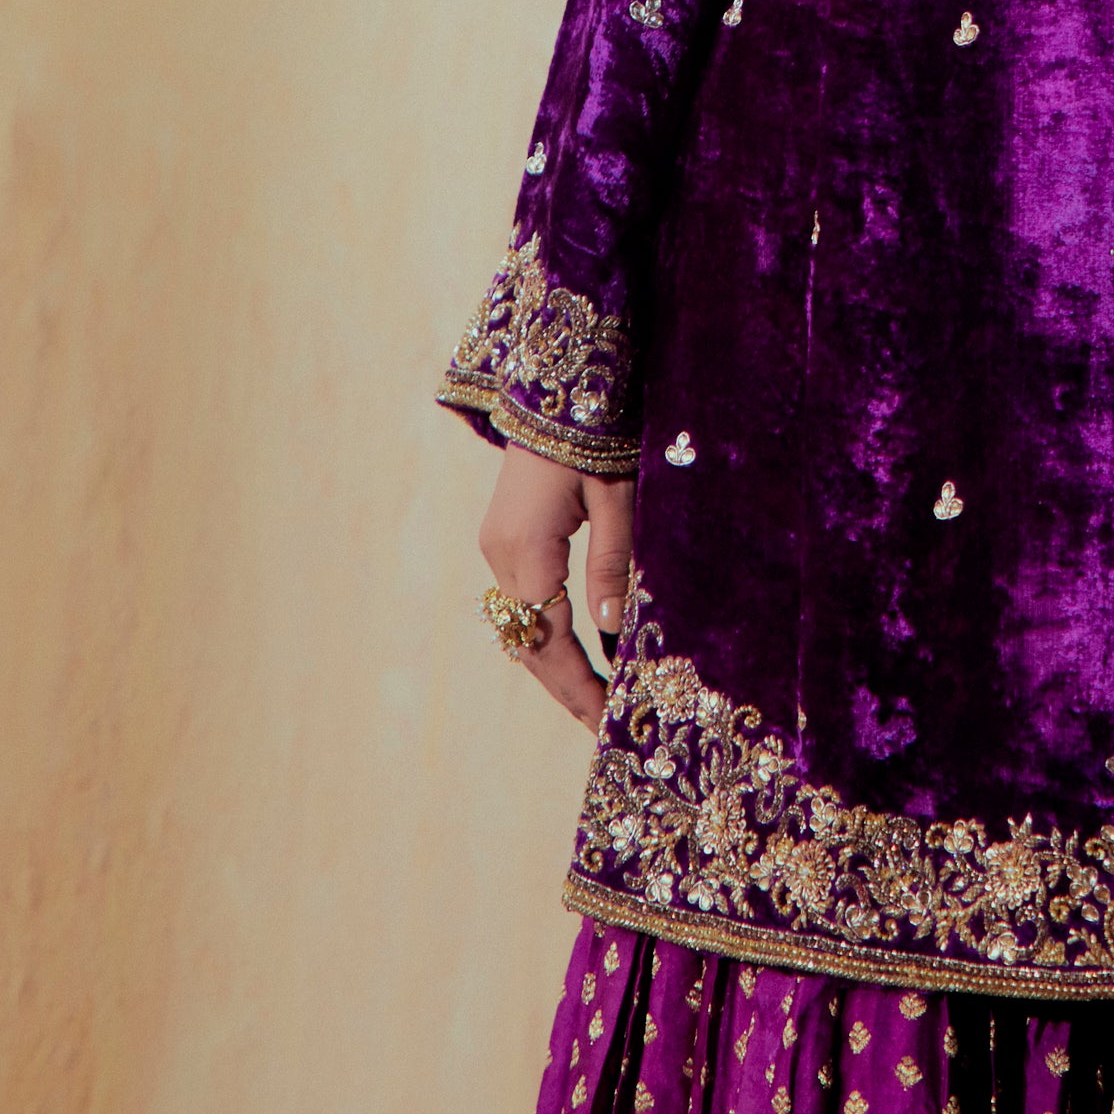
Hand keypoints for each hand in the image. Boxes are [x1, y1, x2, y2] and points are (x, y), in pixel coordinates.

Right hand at [478, 438, 637, 730]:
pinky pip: (524, 603)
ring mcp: (497, 548)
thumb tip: (613, 630)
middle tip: (605, 725)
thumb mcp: (616, 497)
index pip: (550, 641)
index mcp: (527, 550)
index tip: (607, 721)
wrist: (554, 388)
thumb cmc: (594, 434)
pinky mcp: (504, 540)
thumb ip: (612, 562)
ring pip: (523, 628)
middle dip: (567, 688)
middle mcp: (501, 556)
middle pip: (529, 644)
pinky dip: (550, 635)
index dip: (579, 685)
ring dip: (557, 666)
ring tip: (598, 699)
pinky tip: (581, 652)